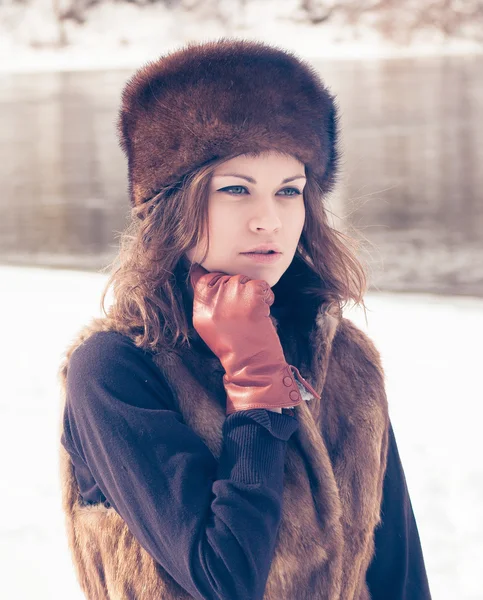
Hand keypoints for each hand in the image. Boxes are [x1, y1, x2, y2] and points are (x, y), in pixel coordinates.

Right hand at [189, 263, 304, 414]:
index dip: (218, 282)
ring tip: (252, 315)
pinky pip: (261, 285)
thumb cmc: (233, 347)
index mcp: (200, 307)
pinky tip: (262, 313)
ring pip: (244, 280)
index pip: (202, 277)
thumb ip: (205, 301)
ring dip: (252, 293)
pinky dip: (266, 296)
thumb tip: (200, 272)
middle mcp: (212, 298)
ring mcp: (231, 295)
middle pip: (226, 278)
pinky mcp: (251, 295)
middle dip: (237, 290)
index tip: (227, 297)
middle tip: (243, 312)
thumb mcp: (209, 326)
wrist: (251, 365)